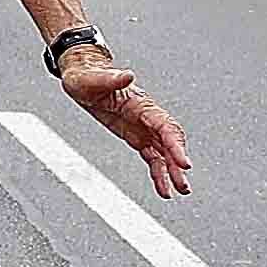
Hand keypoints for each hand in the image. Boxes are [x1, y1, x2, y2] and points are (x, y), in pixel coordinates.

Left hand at [63, 51, 193, 196]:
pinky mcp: (135, 136)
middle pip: (169, 142)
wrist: (82, 76)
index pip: (165, 126)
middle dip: (177, 163)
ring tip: (180, 190)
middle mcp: (147, 116)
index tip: (183, 162)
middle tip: (183, 184)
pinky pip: (151, 156)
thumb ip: (111, 78)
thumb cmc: (87, 77)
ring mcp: (143, 127)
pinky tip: (163, 187)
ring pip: (164, 153)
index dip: (175, 145)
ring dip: (172, 172)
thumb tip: (127, 75)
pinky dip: (158, 172)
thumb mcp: (93, 79)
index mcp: (141, 103)